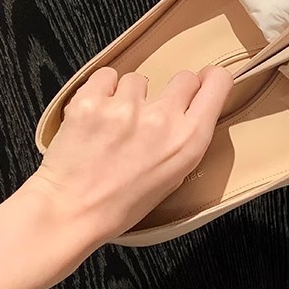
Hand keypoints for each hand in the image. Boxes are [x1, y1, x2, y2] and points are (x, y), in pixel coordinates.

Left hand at [24, 65, 232, 247]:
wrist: (71, 212)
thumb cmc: (122, 203)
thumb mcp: (172, 177)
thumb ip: (186, 139)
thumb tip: (192, 106)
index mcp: (188, 141)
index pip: (217, 84)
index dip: (211, 79)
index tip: (204, 82)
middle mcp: (163, 119)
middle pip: (184, 77)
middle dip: (173, 91)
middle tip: (154, 112)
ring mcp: (126, 107)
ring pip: (138, 79)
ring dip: (128, 96)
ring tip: (114, 125)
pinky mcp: (92, 100)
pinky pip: (106, 76)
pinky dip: (101, 91)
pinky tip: (96, 115)